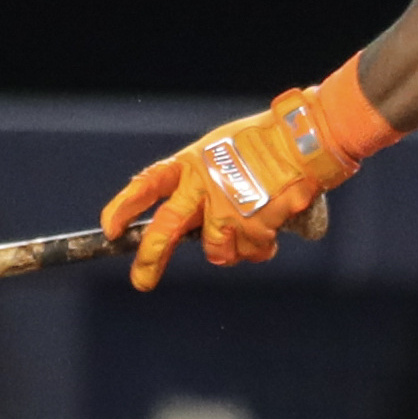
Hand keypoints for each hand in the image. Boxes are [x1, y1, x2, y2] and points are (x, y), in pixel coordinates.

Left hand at [102, 69, 381, 290]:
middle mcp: (205, 183)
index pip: (149, 183)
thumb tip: (193, 221)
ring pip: (216, 250)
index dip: (124, 206)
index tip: (109, 229)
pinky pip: (250, 251)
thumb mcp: (221, 149)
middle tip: (141, 281)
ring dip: (230, 251)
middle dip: (150, 259)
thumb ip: (202, 180)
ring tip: (249, 233)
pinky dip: (260, 249)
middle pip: (167, 228)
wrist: (307, 137)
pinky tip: (271, 230)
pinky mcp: (256, 221)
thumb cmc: (268, 139)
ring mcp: (230, 204)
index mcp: (193, 162)